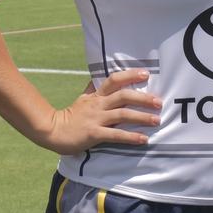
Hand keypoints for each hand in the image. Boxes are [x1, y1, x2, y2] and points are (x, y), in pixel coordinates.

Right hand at [43, 69, 161, 154]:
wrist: (53, 131)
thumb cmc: (70, 116)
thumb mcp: (82, 99)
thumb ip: (93, 90)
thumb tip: (99, 78)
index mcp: (96, 96)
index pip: (114, 80)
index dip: (130, 75)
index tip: (145, 74)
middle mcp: (98, 105)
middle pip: (123, 96)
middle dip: (143, 98)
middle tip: (159, 101)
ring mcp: (96, 119)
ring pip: (123, 114)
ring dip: (142, 117)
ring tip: (157, 120)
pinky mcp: (94, 134)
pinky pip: (116, 134)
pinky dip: (131, 136)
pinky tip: (143, 139)